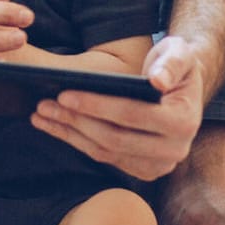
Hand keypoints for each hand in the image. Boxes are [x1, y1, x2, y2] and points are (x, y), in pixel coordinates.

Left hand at [29, 34, 206, 180]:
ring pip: (105, 152)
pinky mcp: (141, 170)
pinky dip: (76, 141)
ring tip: (41, 114)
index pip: (131, 115)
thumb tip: (158, 80)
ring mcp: (157, 165)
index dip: (96, 106)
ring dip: (69, 133)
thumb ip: (172, 63)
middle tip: (44, 104)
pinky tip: (54, 126)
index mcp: (183, 122)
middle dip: (75, 121)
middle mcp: (173, 150)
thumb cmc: (177, 66)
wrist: (183, 88)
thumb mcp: (180, 54)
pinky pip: (103, 157)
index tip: (64, 94)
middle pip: (114, 138)